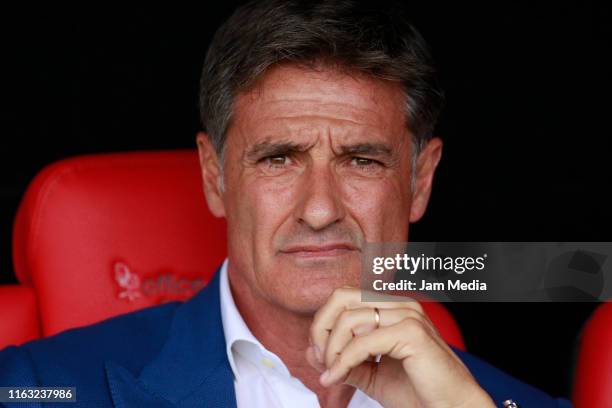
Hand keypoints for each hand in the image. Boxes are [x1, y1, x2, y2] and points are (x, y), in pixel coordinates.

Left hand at [306, 287, 495, 407]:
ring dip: (332, 350)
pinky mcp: (412, 332)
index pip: (344, 298)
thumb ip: (343, 360)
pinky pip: (363, 342)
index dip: (324, 323)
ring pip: (349, 319)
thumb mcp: (371, 375)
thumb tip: (311, 350)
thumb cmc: (417, 392)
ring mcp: (408, 314)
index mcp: (391, 307)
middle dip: (322, 328)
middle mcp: (399, 304)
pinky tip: (337, 379)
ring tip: (331, 374)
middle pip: (342, 297)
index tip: (320, 356)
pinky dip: (343, 362)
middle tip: (321, 360)